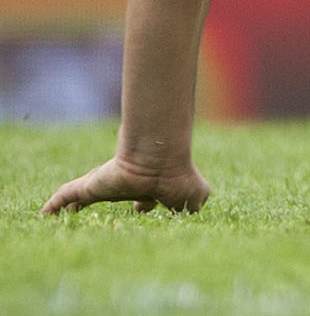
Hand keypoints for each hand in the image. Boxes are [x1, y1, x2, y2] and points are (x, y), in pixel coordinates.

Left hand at [44, 154, 210, 215]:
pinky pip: (67, 195)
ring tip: (57, 217)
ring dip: (71, 207)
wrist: (159, 161)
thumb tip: (193, 212)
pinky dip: (54, 205)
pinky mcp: (90, 185)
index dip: (145, 205)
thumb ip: (194, 207)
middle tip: (92, 215)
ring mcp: (107, 185)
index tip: (142, 209)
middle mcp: (127, 186)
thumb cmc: (178, 178)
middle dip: (102, 204)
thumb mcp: (195, 198)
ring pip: (84, 196)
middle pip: (110, 195)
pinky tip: (44, 214)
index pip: (146, 198)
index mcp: (151, 189)